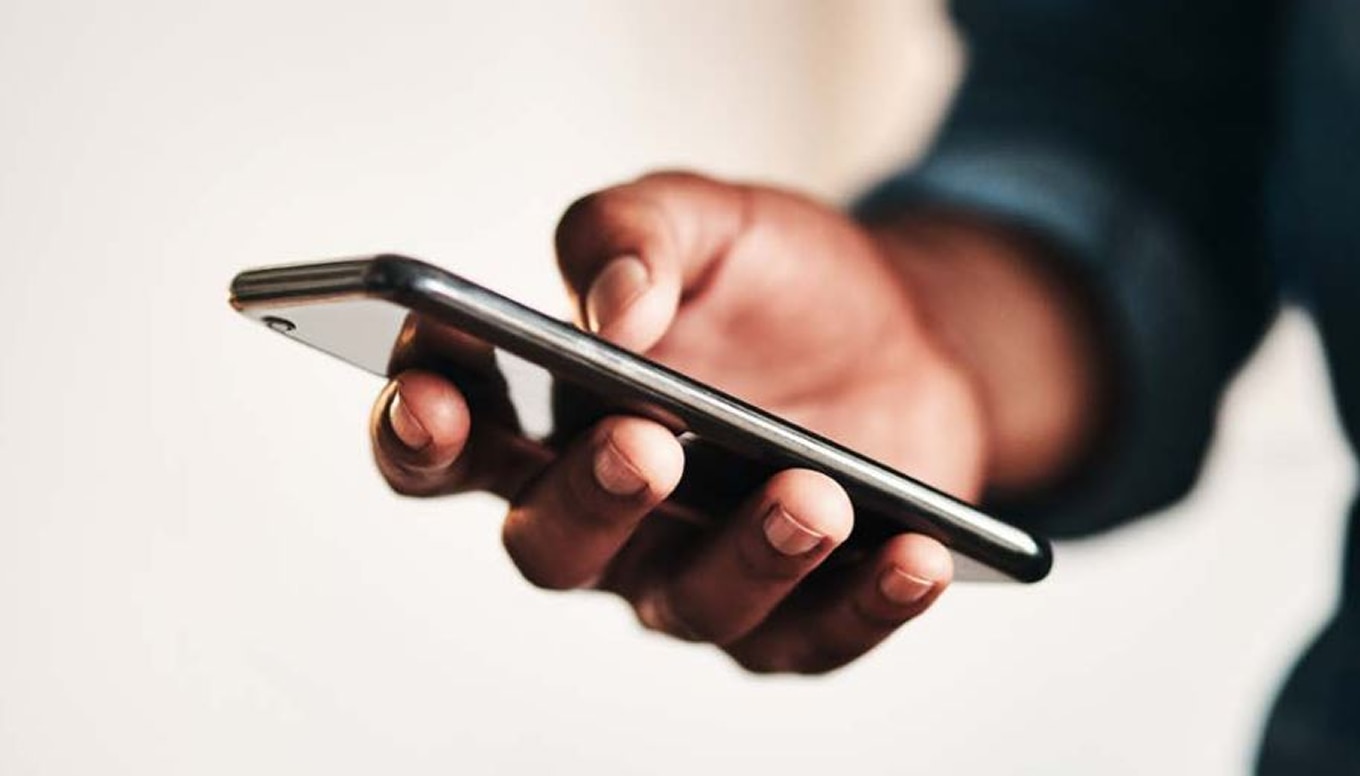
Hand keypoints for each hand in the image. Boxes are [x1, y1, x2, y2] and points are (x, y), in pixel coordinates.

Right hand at [369, 171, 1099, 672]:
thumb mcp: (707, 219)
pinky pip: (815, 636)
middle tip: (642, 446)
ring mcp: (696, 570)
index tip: (433, 395)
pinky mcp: (795, 614)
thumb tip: (609, 306)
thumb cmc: (776, 283)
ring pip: (687, 603)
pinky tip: (913, 556)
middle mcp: (605, 513)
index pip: (447, 443)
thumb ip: (634, 234)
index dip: (418, 429)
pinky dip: (864, 603)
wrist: (904, 333)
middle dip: (588, 501)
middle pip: (550, 546)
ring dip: (747, 555)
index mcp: (550, 416)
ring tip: (811, 495)